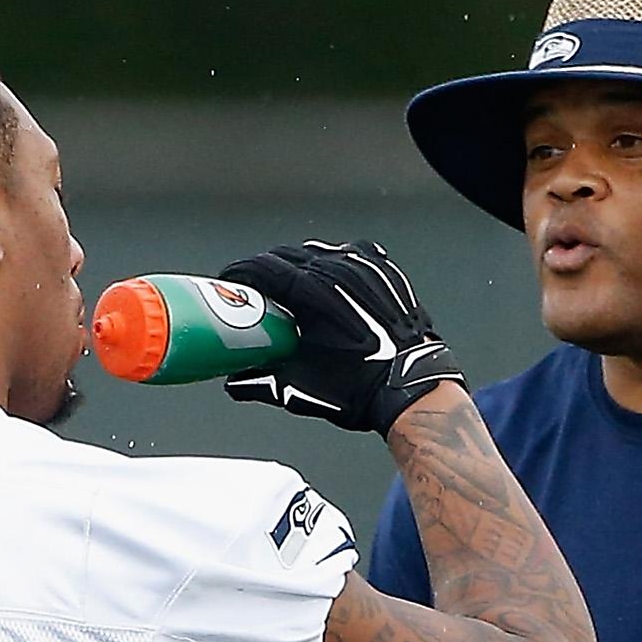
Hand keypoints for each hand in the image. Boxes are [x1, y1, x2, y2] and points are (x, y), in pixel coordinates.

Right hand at [221, 239, 465, 434]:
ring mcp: (364, 268)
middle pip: (287, 256)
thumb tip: (236, 384)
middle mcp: (337, 271)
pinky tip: (333, 281)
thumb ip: (260, 382)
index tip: (231, 281)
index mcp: (311, 293)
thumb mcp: (299, 388)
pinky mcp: (385, 272)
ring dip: (301, 265)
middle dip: (266, 269)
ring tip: (294, 287)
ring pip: (320, 252)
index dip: (241, 272)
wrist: (410, 387)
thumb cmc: (359, 389)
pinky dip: (337, 263)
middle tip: (256, 289)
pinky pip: (353, 254)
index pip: (263, 268)